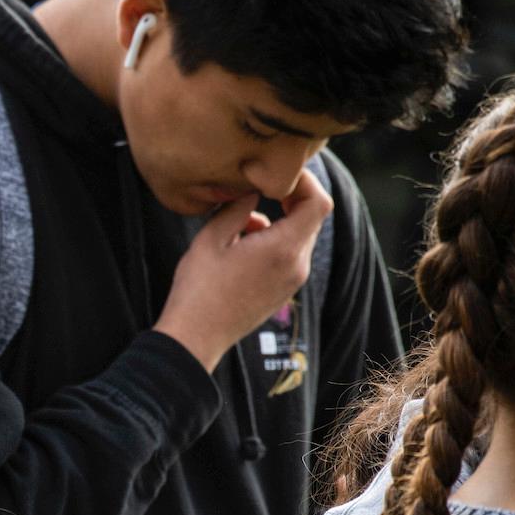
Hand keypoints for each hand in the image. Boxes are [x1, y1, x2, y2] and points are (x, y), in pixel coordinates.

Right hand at [154, 168, 332, 371]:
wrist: (195, 337)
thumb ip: (237, 208)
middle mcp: (296, 265)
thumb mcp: (211, 238)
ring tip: (238, 224)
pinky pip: (288, 256)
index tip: (278, 177)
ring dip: (276, 222)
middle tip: (256, 191)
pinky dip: (272, 242)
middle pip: (310, 218)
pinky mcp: (283, 292)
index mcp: (283, 248)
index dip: (305, 182)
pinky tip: (239, 247)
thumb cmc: (198, 288)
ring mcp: (292, 282)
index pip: (318, 203)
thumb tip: (252, 191)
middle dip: (288, 200)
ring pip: (298, 237)